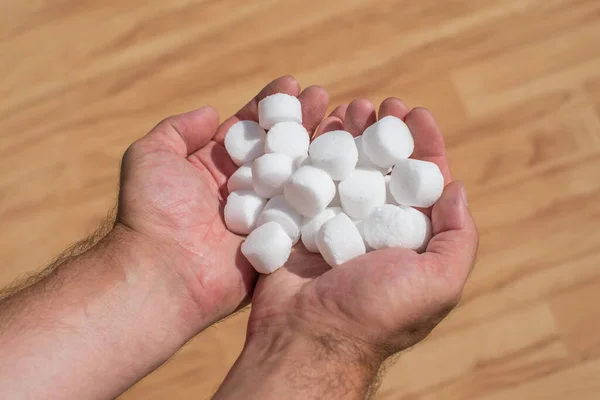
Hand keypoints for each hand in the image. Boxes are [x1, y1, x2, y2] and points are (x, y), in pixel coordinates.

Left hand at [116, 76, 330, 332]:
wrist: (165, 273)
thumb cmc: (153, 213)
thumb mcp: (149, 157)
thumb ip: (176, 131)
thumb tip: (209, 112)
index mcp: (215, 169)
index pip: (249, 129)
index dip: (269, 105)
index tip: (292, 84)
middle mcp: (243, 190)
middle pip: (279, 148)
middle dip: (301, 121)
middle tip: (324, 97)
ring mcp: (264, 216)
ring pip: (298, 177)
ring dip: (320, 149)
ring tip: (343, 121)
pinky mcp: (281, 242)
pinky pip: (307, 214)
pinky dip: (327, 192)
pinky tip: (349, 166)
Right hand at [231, 100, 477, 396]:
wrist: (307, 336)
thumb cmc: (377, 311)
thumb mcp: (437, 282)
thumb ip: (457, 238)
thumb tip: (457, 189)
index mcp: (408, 238)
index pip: (423, 181)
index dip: (424, 144)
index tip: (417, 113)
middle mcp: (373, 227)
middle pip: (382, 167)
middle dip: (383, 132)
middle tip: (378, 105)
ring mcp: (335, 222)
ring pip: (346, 167)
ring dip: (349, 134)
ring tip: (349, 108)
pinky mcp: (300, 221)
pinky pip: (308, 179)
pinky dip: (312, 152)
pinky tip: (316, 128)